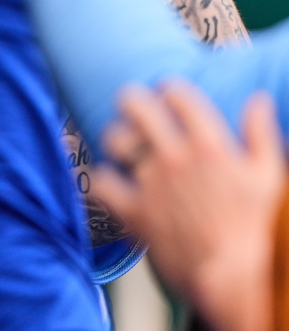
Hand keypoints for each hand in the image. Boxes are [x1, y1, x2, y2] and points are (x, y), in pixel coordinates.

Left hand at [91, 80, 285, 330]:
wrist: (233, 278)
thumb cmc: (255, 228)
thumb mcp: (269, 176)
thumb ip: (261, 134)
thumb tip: (257, 99)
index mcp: (210, 146)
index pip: (178, 95)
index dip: (168, 88)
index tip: (165, 93)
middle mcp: (175, 158)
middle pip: (137, 106)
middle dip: (130, 99)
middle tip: (130, 104)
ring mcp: (150, 183)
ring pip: (114, 139)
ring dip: (114, 137)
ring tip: (119, 142)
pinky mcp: (133, 211)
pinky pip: (99, 183)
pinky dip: (97, 177)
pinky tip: (102, 176)